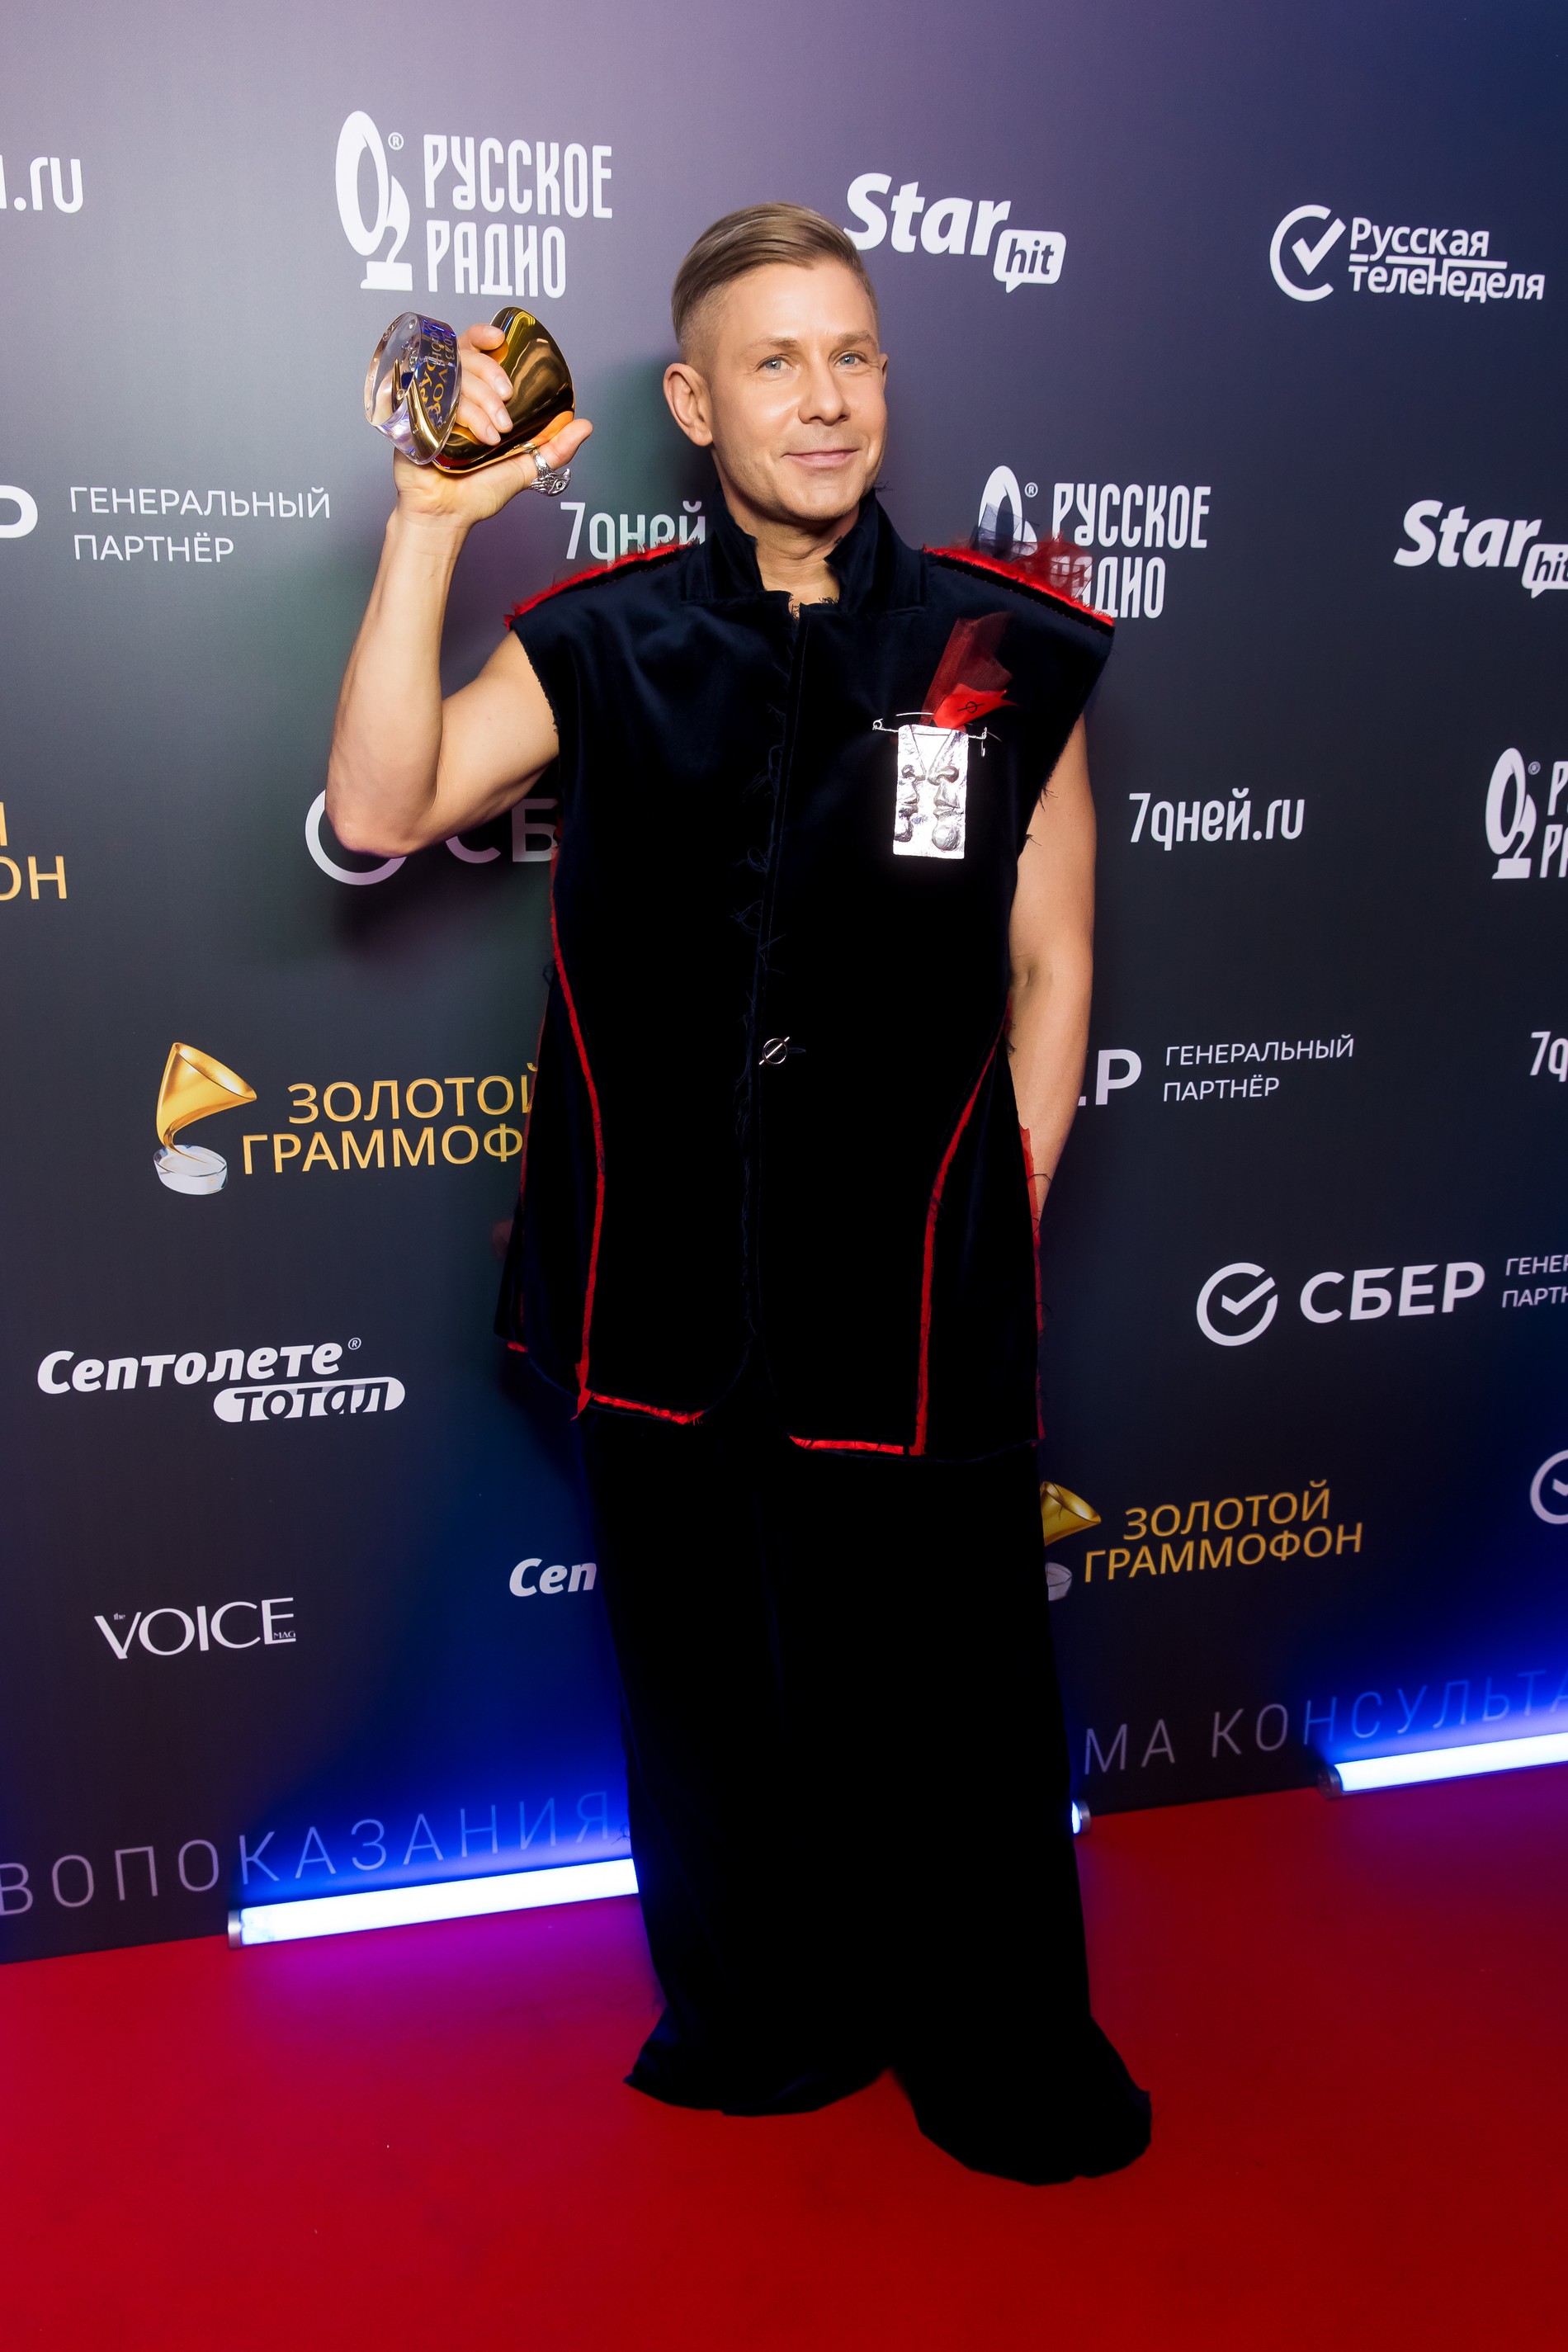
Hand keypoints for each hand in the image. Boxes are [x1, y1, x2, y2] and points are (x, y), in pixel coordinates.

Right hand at [392, 323, 592, 527]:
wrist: (446, 516)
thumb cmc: (477, 492)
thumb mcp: (525, 467)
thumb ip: (554, 448)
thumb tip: (585, 425)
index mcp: (471, 397)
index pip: (471, 350)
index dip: (482, 336)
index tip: (499, 340)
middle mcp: (449, 394)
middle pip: (466, 359)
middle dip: (491, 379)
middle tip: (506, 414)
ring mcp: (427, 403)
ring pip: (454, 377)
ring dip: (481, 404)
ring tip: (493, 435)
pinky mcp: (410, 416)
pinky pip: (433, 396)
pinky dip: (462, 414)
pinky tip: (474, 437)